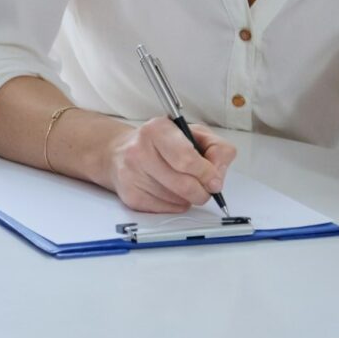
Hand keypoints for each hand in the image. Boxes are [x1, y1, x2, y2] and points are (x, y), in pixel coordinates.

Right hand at [106, 119, 236, 212]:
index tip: (215, 180)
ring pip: (177, 200)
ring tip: (185, 184)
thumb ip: (216, 148)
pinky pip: (165, 209)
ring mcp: (132, 174)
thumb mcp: (194, 133)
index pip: (187, 158)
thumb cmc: (162, 142)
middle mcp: (140, 150)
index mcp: (158, 129)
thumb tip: (217, 176)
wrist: (121, 151)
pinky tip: (171, 191)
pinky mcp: (130, 195)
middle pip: (184, 184)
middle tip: (206, 189)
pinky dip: (176, 204)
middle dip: (202, 191)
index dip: (206, 173)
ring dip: (189, 198)